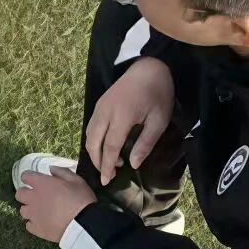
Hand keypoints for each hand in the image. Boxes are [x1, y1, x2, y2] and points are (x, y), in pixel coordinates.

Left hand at [16, 168, 95, 241]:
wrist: (84, 224)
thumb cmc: (81, 200)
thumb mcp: (76, 180)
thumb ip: (61, 172)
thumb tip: (51, 169)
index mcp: (40, 183)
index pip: (25, 176)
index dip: (30, 177)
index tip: (36, 181)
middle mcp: (32, 198)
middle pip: (19, 194)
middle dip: (26, 194)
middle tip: (37, 197)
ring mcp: (33, 214)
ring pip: (22, 211)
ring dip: (30, 210)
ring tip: (41, 212)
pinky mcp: (36, 229)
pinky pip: (28, 226)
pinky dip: (34, 224)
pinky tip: (43, 224)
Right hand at [85, 56, 174, 185]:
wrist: (147, 67)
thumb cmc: (158, 94)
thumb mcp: (159, 121)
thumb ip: (145, 143)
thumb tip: (132, 163)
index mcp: (122, 117)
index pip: (109, 147)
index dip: (107, 166)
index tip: (107, 181)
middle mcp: (105, 113)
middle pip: (93, 142)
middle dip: (97, 161)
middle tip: (106, 175)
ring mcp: (100, 107)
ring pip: (89, 134)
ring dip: (94, 151)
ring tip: (107, 162)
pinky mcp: (99, 104)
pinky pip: (91, 126)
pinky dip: (94, 140)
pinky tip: (105, 145)